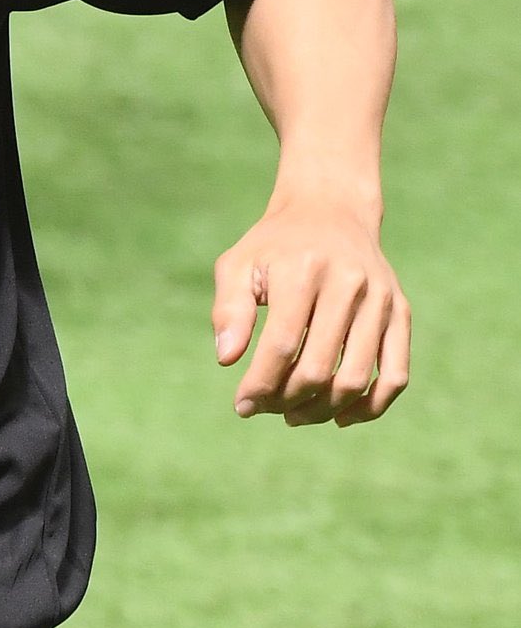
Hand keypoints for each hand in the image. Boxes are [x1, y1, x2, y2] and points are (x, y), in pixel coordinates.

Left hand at [212, 199, 409, 426]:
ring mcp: (381, 300)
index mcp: (303, 270)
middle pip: (320, 367)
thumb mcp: (238, 264)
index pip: (282, 345)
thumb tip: (227, 359)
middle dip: (288, 400)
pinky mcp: (400, 312)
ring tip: (294, 415)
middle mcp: (349, 283)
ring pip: (357, 378)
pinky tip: (338, 417)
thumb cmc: (275, 245)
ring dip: (323, 410)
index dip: (260, 384)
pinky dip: (370, 407)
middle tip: (267, 409)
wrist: (329, 210)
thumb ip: (229, 310)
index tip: (241, 405)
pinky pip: (396, 375)